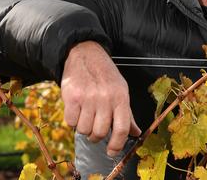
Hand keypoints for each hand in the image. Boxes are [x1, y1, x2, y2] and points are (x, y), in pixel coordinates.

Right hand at [61, 41, 140, 156]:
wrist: (86, 54)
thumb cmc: (105, 75)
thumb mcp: (121, 90)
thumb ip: (127, 114)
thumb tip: (136, 133)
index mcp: (121, 98)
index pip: (122, 128)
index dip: (117, 145)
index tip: (111, 152)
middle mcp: (105, 98)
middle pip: (100, 132)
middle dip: (96, 136)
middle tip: (94, 130)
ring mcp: (88, 97)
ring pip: (84, 130)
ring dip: (83, 128)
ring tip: (85, 116)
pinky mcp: (72, 97)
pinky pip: (70, 122)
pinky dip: (72, 120)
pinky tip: (76, 110)